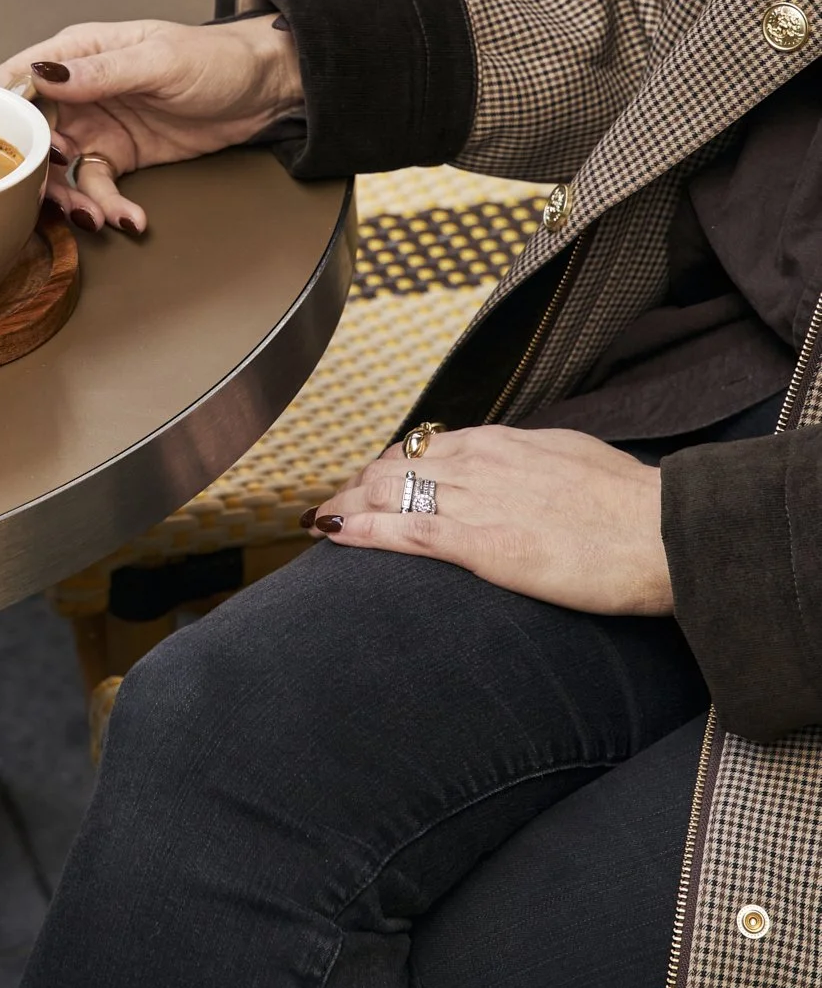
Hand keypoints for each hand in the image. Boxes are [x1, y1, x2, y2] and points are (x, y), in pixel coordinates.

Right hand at [0, 16, 301, 232]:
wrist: (263, 90)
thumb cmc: (215, 58)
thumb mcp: (158, 60)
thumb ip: (100, 73)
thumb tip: (44, 76)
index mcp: (77, 53)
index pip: (17, 80)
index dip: (1, 115)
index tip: (1, 150)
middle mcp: (78, 91)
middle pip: (30, 133)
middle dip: (34, 169)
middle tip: (50, 195)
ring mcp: (96, 126)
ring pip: (59, 169)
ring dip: (70, 197)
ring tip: (95, 216)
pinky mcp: (119, 157)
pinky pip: (97, 187)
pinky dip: (107, 206)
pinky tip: (130, 218)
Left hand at [307, 426, 671, 616]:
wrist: (663, 533)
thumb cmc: (632, 505)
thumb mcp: (572, 460)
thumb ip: (533, 463)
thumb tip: (517, 471)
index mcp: (504, 442)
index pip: (425, 446)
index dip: (389, 465)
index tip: (370, 482)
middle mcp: (481, 461)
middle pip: (394, 465)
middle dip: (356, 487)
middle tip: (334, 507)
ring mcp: (478, 500)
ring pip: (388, 492)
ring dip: (347, 506)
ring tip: (323, 522)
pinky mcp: (481, 544)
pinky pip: (404, 532)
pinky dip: (362, 530)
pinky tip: (335, 534)